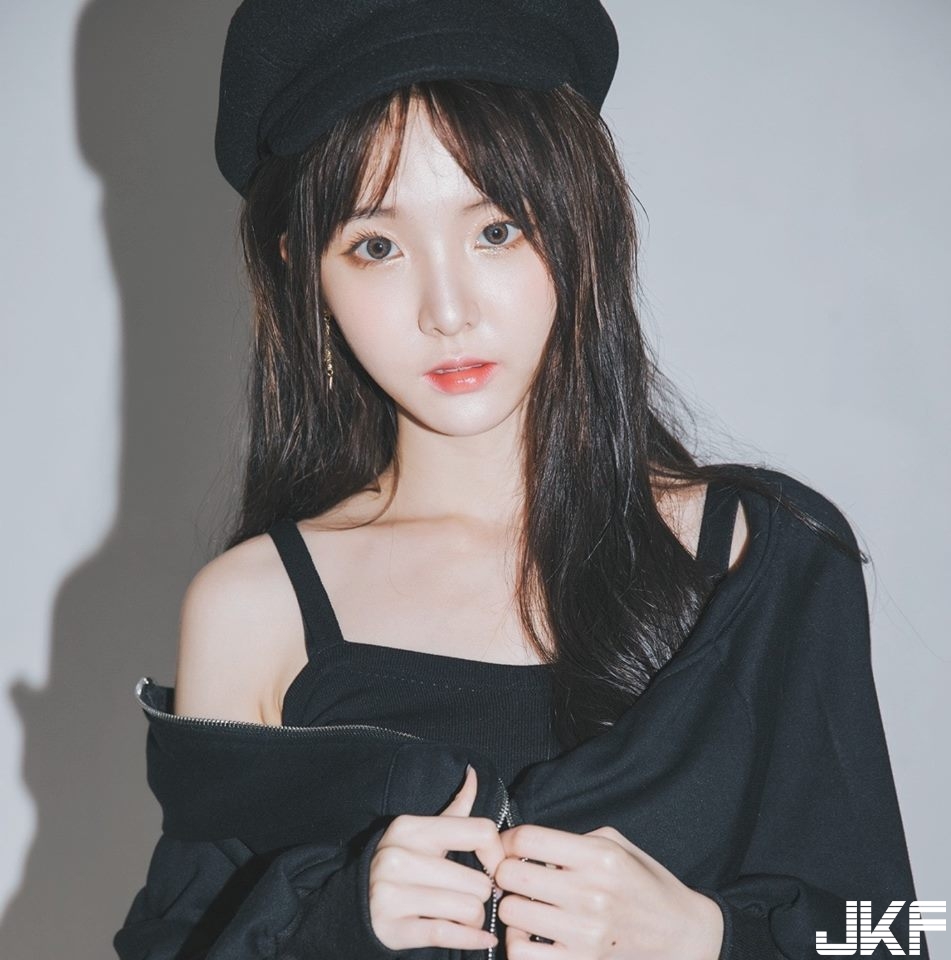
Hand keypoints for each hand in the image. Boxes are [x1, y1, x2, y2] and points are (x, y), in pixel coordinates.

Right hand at [367, 764, 506, 951]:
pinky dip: (472, 939)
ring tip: (464, 914)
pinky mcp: (392, 929)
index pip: (479, 831)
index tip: (494, 867)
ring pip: (467, 910)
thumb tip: (474, 774)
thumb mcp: (423, 832)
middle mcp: (398, 857)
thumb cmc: (402, 865)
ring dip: (474, 919)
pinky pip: (447, 934)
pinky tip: (483, 939)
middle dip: (482, 895)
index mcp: (410, 828)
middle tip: (473, 897)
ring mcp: (391, 894)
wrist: (354, 904)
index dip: (496, 853)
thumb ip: (455, 808)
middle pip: (477, 881)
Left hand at [493, 823, 723, 959]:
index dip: (508, 840)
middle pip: (511, 875)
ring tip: (526, 906)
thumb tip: (526, 846)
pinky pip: (523, 955)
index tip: (509, 847)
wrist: (681, 933)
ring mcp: (586, 933)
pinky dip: (519, 944)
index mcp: (599, 856)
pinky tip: (531, 935)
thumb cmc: (644, 882)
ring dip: (513, 908)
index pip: (528, 840)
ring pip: (512, 913)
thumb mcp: (616, 845)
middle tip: (516, 877)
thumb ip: (573, 841)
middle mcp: (591, 893)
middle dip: (506, 872)